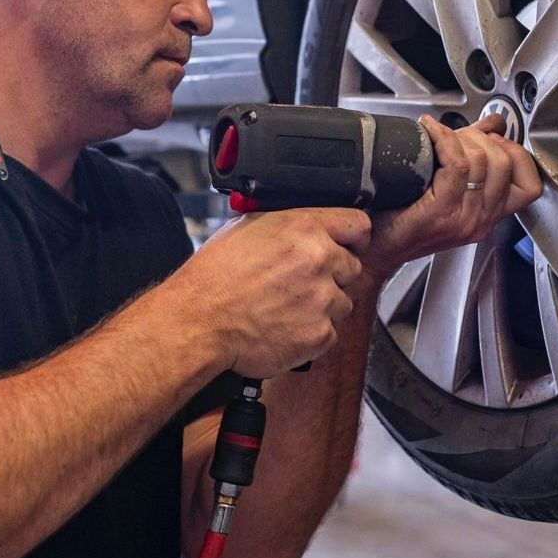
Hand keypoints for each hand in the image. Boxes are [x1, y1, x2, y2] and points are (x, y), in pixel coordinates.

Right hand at [162, 207, 370, 377]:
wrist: (199, 321)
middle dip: (332, 275)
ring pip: (343, 302)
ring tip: (286, 307)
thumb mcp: (248, 227)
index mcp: (304, 228)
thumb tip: (308, 225)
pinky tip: (284, 326)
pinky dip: (312, 333)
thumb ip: (289, 224)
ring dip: (322, 306)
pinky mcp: (320, 333)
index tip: (349, 246)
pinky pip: (330, 332)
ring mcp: (322, 299)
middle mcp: (319, 260)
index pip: (358, 225)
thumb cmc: (215, 277)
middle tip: (300, 284)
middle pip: (352, 266)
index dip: (353, 237)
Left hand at [360, 113, 542, 279]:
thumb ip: (474, 159)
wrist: (375, 247)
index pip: (529, 186)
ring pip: (482, 161)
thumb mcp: (449, 187)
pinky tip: (430, 133)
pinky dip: (444, 140)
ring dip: (461, 137)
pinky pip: (456, 164)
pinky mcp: (441, 211)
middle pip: (505, 165)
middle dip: (484, 139)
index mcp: (488, 216)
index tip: (495, 140)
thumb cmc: (403, 217)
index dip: (517, 155)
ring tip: (441, 135)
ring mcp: (463, 218)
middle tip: (459, 135)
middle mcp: (481, 220)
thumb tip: (492, 126)